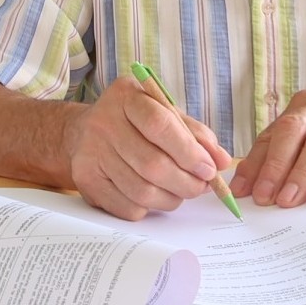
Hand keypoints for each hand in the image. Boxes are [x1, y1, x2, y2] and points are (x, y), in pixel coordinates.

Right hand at [65, 77, 231, 219]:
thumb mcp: (164, 113)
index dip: (189, 152)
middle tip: (201, 186)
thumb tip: (222, 161)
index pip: (160, 125)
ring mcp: (90, 152)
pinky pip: (128, 207)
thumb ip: (194, 134)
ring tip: (180, 192)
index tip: (209, 169)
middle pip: (152, 164)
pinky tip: (154, 195)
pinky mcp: (85, 180)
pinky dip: (150, 208)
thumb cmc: (133, 122)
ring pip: (142, 191)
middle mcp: (103, 122)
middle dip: (186, 182)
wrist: (83, 131)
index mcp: (126, 96)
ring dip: (172, 198)